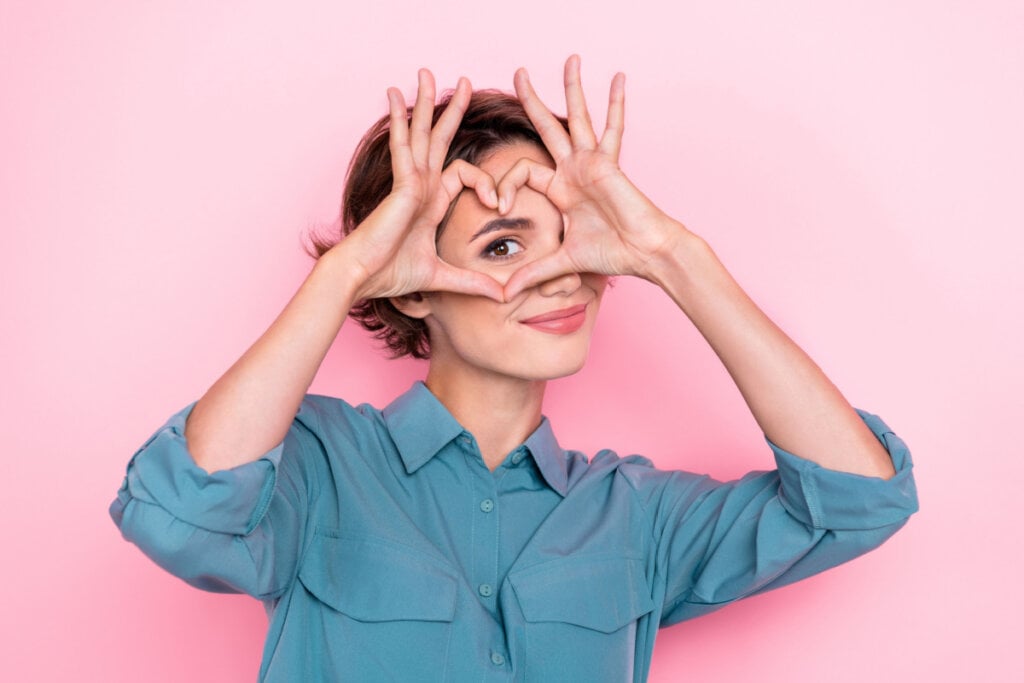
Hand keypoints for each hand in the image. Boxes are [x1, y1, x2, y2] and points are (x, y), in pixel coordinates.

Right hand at [337, 70, 504, 301]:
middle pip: (438, 138)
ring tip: (428, 72)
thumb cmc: (392, 275)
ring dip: (425, 103)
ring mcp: (410, 181)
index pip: (464, 173)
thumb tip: (502, 297)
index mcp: (431, 201)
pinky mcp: (401, 184)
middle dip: (451, 110)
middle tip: (464, 81)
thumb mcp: (443, 277)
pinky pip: (404, 145)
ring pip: (420, 133)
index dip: (487, 184)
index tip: (499, 205)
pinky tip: (398, 96)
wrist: (363, 277)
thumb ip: (472, 283)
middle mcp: (421, 185)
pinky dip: (400, 120)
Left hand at [500, 55, 689, 298]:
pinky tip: (618, 77)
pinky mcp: (607, 162)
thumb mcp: (562, 262)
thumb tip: (504, 294)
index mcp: (561, 190)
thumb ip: (533, 272)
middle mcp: (575, 170)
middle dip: (531, 101)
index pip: (523, 172)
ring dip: (571, 87)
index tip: (495, 207)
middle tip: (517, 72)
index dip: (502, 186)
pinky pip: (611, 126)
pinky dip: (615, 103)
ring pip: (577, 117)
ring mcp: (592, 162)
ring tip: (570, 58)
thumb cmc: (613, 254)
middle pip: (547, 128)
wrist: (645, 253)